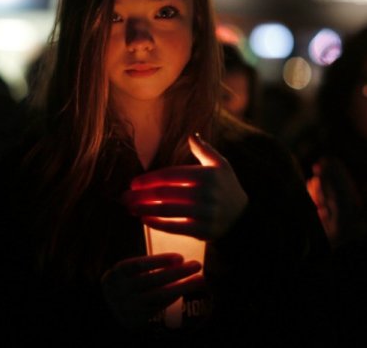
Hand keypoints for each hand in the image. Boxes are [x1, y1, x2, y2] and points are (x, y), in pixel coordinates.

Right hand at [101, 253, 203, 329]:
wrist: (106, 308)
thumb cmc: (122, 283)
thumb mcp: (124, 271)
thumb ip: (144, 265)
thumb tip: (176, 259)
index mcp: (117, 273)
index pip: (139, 265)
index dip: (160, 261)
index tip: (180, 257)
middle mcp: (122, 290)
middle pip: (152, 281)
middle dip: (177, 273)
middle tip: (196, 265)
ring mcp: (129, 306)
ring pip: (159, 296)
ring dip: (182, 287)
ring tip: (199, 279)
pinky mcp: (137, 318)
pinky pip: (159, 306)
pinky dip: (173, 297)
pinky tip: (185, 289)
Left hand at [124, 133, 248, 240]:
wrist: (242, 219)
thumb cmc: (226, 188)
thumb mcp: (221, 165)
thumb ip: (204, 150)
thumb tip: (192, 134)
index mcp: (206, 174)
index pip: (171, 175)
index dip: (150, 179)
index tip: (134, 183)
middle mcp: (205, 193)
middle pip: (165, 193)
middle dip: (141, 195)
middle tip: (124, 196)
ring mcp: (203, 213)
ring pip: (167, 210)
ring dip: (144, 209)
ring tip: (129, 208)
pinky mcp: (202, 231)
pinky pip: (175, 227)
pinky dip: (157, 223)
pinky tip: (144, 220)